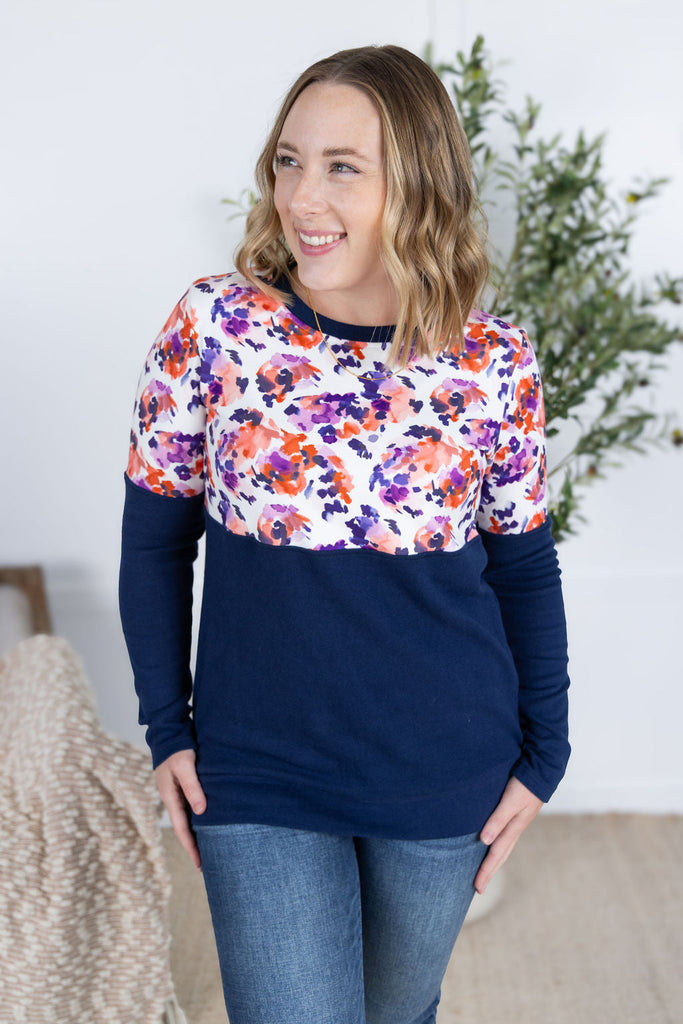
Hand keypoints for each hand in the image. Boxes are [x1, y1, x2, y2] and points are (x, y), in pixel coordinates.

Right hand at [155, 748, 206, 869]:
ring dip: (197, 833)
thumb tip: (202, 811)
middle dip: (194, 845)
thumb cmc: (178, 749)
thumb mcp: (185, 767)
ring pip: (188, 818)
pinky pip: (191, 807)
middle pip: (184, 828)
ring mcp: (177, 793)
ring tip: (209, 847)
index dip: (191, 847)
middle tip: (206, 864)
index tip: (200, 864)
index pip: (182, 829)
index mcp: (170, 797)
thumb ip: (193, 788)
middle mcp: (173, 798)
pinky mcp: (183, 786)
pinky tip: (208, 823)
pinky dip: (199, 818)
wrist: (169, 732)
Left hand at [474, 776, 542, 893]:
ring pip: (504, 847)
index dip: (486, 871)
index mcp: (513, 828)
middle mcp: (515, 828)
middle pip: (500, 855)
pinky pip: (506, 837)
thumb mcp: (511, 801)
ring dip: (494, 861)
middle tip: (479, 888)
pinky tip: (493, 845)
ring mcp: (517, 822)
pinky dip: (499, 847)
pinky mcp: (517, 814)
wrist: (542, 770)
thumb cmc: (525, 785)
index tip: (477, 888)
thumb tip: (484, 841)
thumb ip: (498, 819)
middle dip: (489, 871)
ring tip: (485, 872)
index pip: (495, 854)